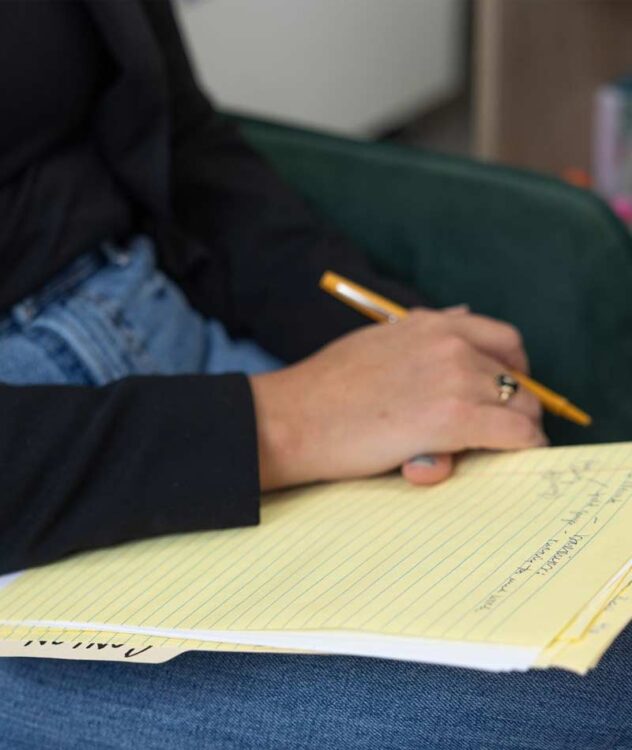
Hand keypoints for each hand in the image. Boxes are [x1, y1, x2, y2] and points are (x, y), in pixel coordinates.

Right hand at [250, 308, 544, 490]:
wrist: (292, 418)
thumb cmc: (325, 388)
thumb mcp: (377, 341)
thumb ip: (422, 333)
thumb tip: (460, 316)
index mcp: (432, 324)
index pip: (503, 340)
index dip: (513, 371)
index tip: (506, 393)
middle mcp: (450, 343)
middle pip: (518, 377)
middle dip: (518, 405)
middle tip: (504, 430)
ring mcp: (454, 378)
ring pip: (523, 406)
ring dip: (519, 429)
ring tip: (500, 448)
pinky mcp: (453, 418)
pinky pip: (517, 434)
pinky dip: (525, 447)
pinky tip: (516, 456)